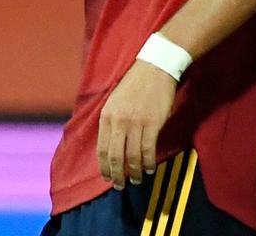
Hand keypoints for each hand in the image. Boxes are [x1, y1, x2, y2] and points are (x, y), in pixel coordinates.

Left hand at [97, 60, 175, 189]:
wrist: (154, 68)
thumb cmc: (134, 85)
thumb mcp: (114, 101)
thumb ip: (110, 122)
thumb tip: (108, 146)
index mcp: (106, 115)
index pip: (101, 148)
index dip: (104, 166)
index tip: (107, 178)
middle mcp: (118, 121)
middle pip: (115, 156)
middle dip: (117, 175)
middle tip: (120, 186)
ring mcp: (135, 122)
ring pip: (133, 156)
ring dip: (134, 171)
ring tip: (136, 179)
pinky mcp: (152, 123)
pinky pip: (148, 150)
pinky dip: (148, 162)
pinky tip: (148, 168)